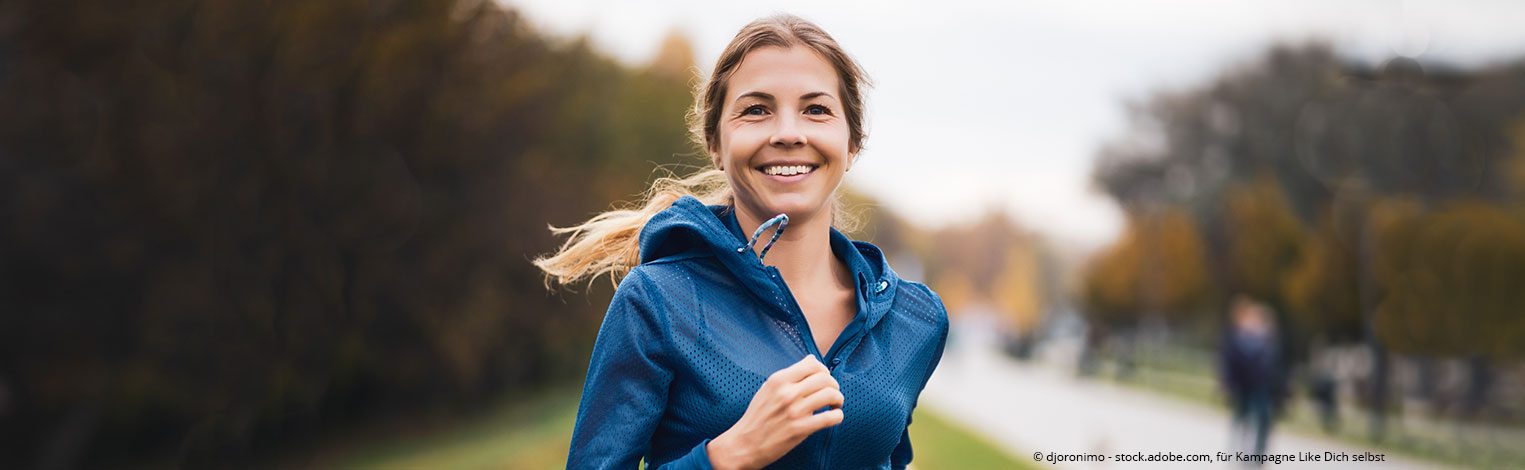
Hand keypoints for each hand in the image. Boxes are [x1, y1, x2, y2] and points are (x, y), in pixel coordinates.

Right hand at [707, 355, 843, 469]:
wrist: (744, 444)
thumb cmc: (757, 416)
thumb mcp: (767, 389)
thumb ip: (789, 375)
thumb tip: (812, 360)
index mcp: (778, 380)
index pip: (812, 364)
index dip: (824, 370)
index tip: (824, 378)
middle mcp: (787, 392)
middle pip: (825, 378)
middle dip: (834, 384)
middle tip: (833, 392)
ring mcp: (795, 411)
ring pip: (831, 395)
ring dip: (838, 399)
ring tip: (835, 405)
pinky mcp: (801, 429)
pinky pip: (831, 417)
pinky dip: (837, 416)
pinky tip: (833, 417)